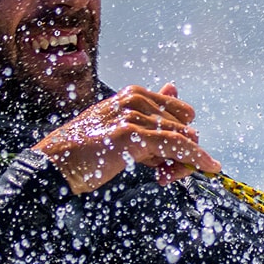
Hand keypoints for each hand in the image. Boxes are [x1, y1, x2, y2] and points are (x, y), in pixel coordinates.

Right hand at [32, 83, 222, 194]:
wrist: (53, 165)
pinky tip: (210, 165)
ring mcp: (133, 115)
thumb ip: (148, 110)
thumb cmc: (83, 150)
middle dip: (182, 151)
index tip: (172, 158)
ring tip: (161, 177)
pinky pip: (178, 145)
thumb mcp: (118, 126)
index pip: (178, 112)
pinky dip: (197, 156)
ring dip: (183, 162)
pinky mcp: (132, 135)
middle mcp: (135, 99)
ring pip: (182, 137)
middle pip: (183, 125)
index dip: (182, 135)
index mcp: (132, 94)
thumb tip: (174, 87)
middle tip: (166, 173)